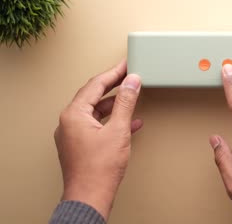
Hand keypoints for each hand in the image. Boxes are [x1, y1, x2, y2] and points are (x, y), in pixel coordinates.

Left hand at [54, 60, 142, 219]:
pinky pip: (97, 125)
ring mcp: (73, 134)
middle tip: (129, 76)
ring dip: (115, 104)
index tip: (126, 65)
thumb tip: (131, 82)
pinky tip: (129, 123)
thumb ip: (126, 103)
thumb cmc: (98, 169)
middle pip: (94, 96)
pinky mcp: (80, 145)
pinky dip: (113, 121)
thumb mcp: (118, 130)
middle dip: (114, 86)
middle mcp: (69, 122)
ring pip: (96, 111)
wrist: (90, 196)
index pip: (96, 85)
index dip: (114, 73)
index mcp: (74, 114)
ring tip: (132, 97)